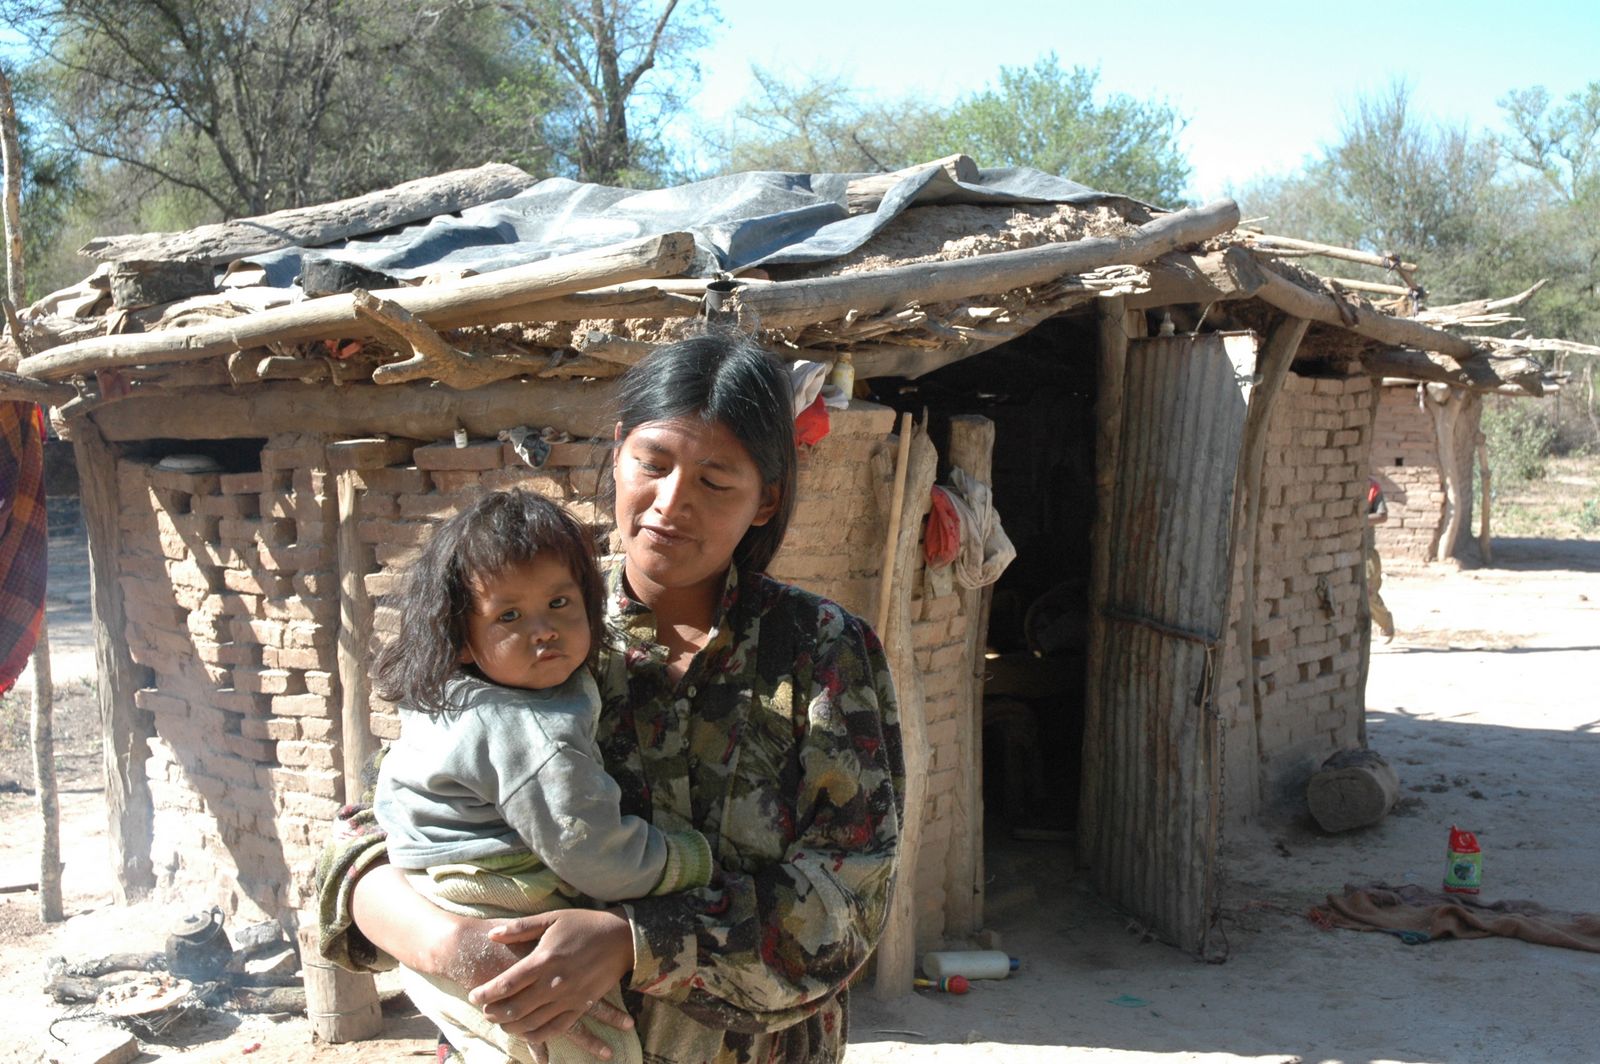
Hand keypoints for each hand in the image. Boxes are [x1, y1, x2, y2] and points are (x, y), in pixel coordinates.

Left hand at [467, 908, 634, 1045]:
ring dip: (512, 1026)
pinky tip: (527, 1033)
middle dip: (495, 1013)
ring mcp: (569, 998)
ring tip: (501, 1022)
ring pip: (533, 1022)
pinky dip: (538, 1035)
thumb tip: (492, 934)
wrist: (621, 938)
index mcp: (544, 959)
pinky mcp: (581, 1006)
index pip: (506, 983)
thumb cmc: (584, 924)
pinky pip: (556, 1028)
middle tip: (485, 1011)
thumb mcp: (551, 918)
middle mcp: (554, 983)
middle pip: (515, 1008)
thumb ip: (520, 928)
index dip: (486, 993)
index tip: (474, 996)